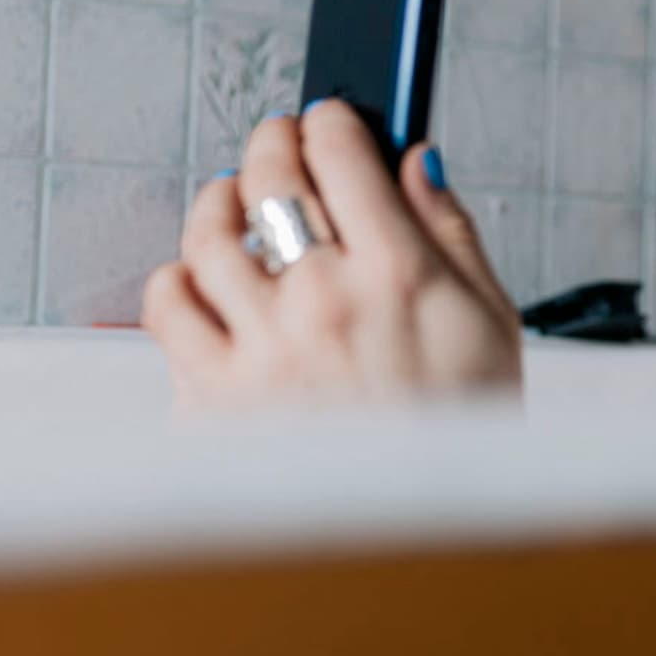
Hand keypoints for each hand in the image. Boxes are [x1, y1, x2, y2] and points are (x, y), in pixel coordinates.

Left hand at [143, 100, 523, 405]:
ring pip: (206, 236)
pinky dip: (178, 280)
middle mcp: (322, 302)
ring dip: (218, 201)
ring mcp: (260, 349)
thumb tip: (416, 160)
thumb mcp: (490, 321)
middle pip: (267, 179)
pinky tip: (206, 282)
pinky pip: (165, 307)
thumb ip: (451, 232)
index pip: (343, 155)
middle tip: (278, 140)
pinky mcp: (212, 395)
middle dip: (271, 142)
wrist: (424, 537)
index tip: (329, 118)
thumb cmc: (462, 428)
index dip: (331, 120)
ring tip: (232, 201)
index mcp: (398, 275)